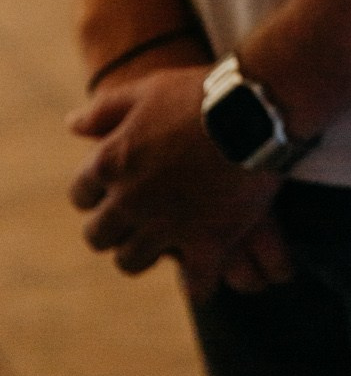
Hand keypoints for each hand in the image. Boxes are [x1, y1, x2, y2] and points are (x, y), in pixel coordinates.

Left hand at [68, 62, 281, 302]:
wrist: (254, 108)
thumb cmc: (200, 93)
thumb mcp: (147, 90)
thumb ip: (105, 110)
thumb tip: (72, 124)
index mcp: (111, 163)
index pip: (81, 194)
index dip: (93, 195)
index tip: (108, 193)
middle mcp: (130, 201)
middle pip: (99, 236)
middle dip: (112, 231)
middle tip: (130, 225)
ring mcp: (166, 226)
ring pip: (133, 261)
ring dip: (144, 255)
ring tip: (163, 246)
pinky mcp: (207, 242)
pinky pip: (195, 283)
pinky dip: (199, 285)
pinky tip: (205, 278)